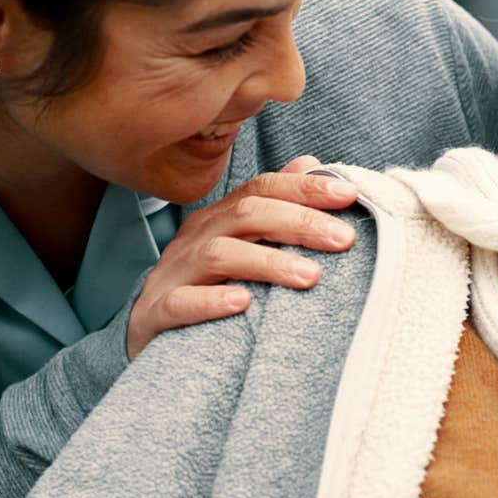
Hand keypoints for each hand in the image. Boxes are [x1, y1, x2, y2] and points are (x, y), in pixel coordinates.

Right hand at [126, 155, 358, 358]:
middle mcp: (196, 238)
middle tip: (345, 239)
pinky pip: (180, 303)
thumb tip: (311, 162)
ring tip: (311, 277)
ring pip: (219, 255)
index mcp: (219, 219)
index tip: (350, 195)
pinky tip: (242, 303)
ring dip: (269, 263)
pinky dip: (211, 301)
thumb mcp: (243, 245)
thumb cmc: (207, 287)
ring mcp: (174, 274)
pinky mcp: (155, 313)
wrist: (147, 335)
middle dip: (299, 222)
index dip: (305, 188)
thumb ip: (276, 206)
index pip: (262, 189)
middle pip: (247, 215)